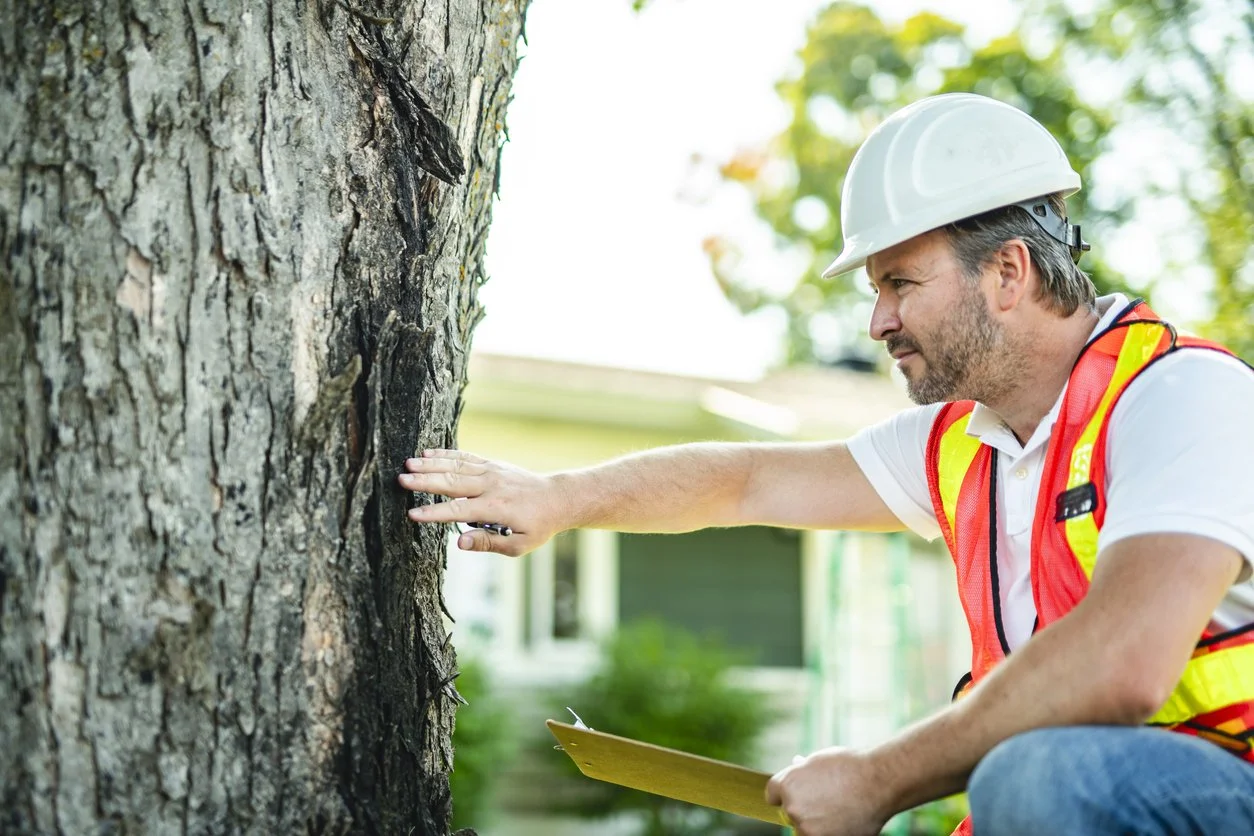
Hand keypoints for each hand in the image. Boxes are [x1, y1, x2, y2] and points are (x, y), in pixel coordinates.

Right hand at [397, 449, 564, 555]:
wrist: (557, 498)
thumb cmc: (537, 526)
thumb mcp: (518, 545)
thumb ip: (488, 544)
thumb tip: (460, 543)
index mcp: (495, 508)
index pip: (458, 510)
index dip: (434, 513)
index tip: (412, 514)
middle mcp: (490, 486)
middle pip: (452, 482)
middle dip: (425, 481)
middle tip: (400, 480)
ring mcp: (491, 472)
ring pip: (456, 465)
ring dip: (430, 464)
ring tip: (407, 463)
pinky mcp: (492, 464)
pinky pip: (466, 456)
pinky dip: (446, 454)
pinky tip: (428, 453)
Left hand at [766, 748, 893, 835]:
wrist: (877, 781)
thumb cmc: (851, 766)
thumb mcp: (820, 760)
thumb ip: (804, 770)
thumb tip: (795, 765)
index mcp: (787, 784)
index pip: (773, 795)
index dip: (787, 795)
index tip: (800, 795)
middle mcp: (791, 807)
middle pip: (790, 814)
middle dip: (805, 809)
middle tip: (828, 803)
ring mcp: (806, 827)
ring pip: (805, 829)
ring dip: (817, 825)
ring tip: (841, 811)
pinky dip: (830, 833)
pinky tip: (845, 821)